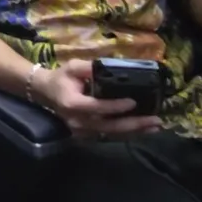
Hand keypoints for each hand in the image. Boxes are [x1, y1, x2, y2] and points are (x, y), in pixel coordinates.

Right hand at [32, 60, 162, 138]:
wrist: (45, 93)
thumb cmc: (61, 78)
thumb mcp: (73, 66)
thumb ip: (91, 67)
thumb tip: (113, 67)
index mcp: (73, 104)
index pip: (96, 107)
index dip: (115, 106)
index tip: (133, 102)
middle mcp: (77, 121)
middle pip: (108, 126)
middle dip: (134, 124)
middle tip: (156, 121)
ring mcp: (82, 131)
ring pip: (111, 134)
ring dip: (135, 131)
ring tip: (155, 126)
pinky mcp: (87, 135)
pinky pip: (109, 135)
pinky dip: (127, 133)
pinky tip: (142, 129)